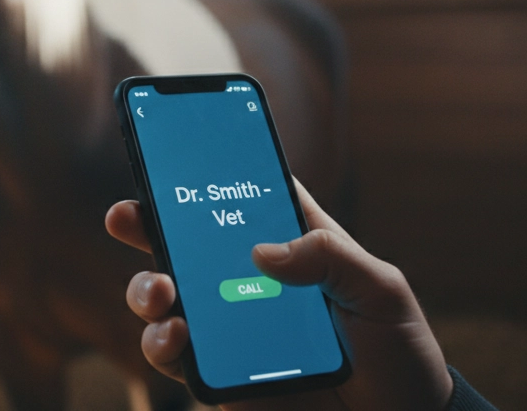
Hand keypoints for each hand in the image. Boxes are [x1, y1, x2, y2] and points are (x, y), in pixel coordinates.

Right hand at [104, 180, 452, 410]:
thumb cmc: (398, 351)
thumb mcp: (381, 289)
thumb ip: (331, 256)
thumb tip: (264, 251)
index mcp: (293, 244)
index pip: (242, 196)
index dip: (206, 171)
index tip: (173, 152)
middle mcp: (253, 280)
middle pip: (187, 240)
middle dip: (147, 223)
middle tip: (128, 216)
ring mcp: (233, 326)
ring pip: (168, 296)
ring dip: (146, 287)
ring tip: (160, 293)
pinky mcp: (222, 374)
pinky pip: (177, 356)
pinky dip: (163, 344)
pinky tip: (175, 338)